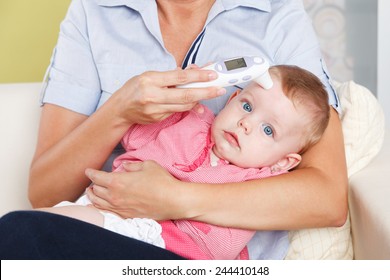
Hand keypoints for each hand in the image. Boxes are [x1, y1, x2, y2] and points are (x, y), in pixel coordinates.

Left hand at [85, 160, 184, 219]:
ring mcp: (119, 208)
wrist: (172, 200)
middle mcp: (114, 196)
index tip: (88, 171)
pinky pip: (107, 212)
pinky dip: (99, 208)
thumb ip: (132, 165)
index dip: (90, 173)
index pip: (96, 177)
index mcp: (117, 182)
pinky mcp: (126, 216)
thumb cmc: (161, 181)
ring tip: (91, 193)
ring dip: (92, 197)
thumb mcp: (147, 165)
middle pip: (95, 190)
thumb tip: (124, 167)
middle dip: (92, 184)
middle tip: (92, 181)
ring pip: (98, 203)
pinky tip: (99, 206)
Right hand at [111, 67, 225, 124]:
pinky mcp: (158, 119)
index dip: (198, 76)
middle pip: (185, 95)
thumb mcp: (149, 75)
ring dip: (199, 100)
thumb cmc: (135, 88)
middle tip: (220, 89)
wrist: (120, 109)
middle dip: (205, 92)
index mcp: (150, 80)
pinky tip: (195, 103)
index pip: (179, 78)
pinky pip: (177, 112)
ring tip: (211, 94)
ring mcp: (155, 110)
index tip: (212, 74)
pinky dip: (188, 106)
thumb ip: (170, 75)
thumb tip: (193, 71)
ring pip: (184, 106)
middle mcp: (153, 95)